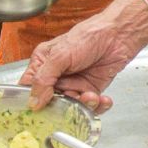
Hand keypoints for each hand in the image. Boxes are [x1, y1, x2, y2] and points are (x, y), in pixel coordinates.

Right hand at [21, 0, 147, 111]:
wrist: (119, 36)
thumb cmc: (89, 36)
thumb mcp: (60, 55)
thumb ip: (44, 79)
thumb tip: (33, 101)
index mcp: (43, 63)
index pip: (29, 87)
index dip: (32, 101)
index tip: (38, 111)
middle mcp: (57, 75)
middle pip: (50, 102)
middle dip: (62, 106)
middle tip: (71, 100)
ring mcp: (74, 83)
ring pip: (71, 107)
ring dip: (82, 105)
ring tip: (90, 96)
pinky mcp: (91, 89)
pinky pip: (90, 106)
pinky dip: (97, 106)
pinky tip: (102, 99)